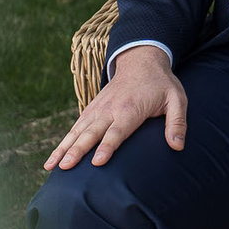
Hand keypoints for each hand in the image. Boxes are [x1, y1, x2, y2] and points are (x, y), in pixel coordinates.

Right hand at [46, 44, 184, 170]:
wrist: (141, 61)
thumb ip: (177, 122)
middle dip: (77, 150)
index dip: (107, 147)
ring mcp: (98, 109)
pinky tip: (54, 158)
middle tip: (65, 167)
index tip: (96, 163)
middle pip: (91, 133)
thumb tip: (177, 146)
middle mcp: (110, 109)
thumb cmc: (161, 84)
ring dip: (63, 148)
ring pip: (77, 131)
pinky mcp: (91, 110)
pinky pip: (75, 127)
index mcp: (131, 109)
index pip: (117, 131)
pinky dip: (63, 142)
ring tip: (51, 167)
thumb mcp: (177, 99)